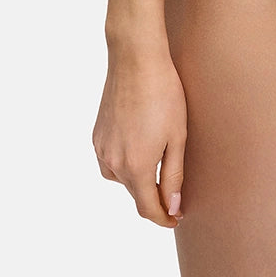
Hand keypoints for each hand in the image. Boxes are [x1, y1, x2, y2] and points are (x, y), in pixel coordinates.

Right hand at [92, 46, 188, 227]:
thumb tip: (172, 207)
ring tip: (157, 166)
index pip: (148, 208)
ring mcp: (102, 148)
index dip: (163, 217)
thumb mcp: (178, 136)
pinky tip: (138, 149)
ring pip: (121, 179)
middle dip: (154, 197)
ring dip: (138, 180)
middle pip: (135, 194)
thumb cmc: (164, 93)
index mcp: (136, 166)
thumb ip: (174, 176)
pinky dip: (124, 164)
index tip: (175, 218)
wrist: (136, 58)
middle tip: (174, 193)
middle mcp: (114, 162)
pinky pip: (110, 161)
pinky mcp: (97, 135)